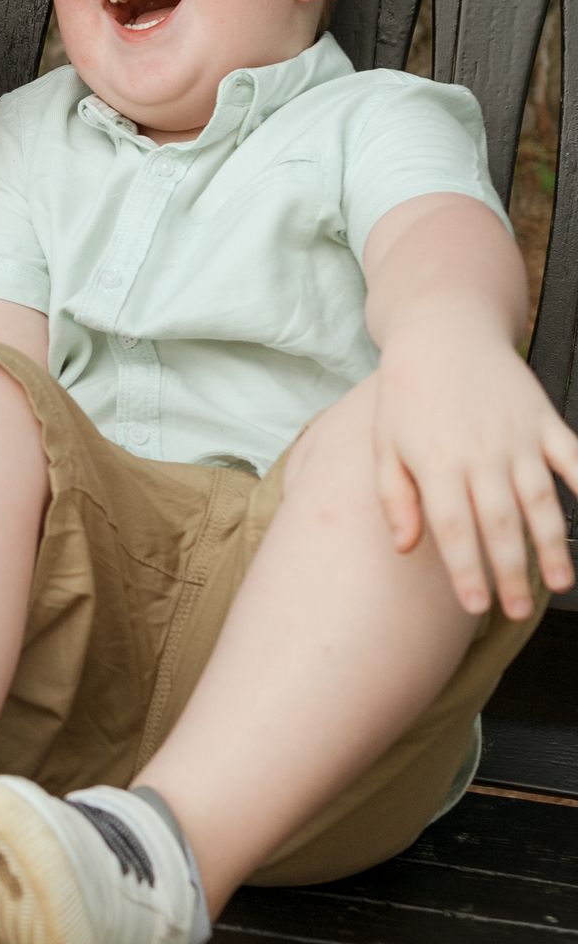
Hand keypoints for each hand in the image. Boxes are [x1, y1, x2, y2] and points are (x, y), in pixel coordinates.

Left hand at [374, 325, 577, 619]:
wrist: (443, 333)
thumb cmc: (407, 395)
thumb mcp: (384, 444)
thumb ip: (394, 498)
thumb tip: (406, 548)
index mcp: (437, 463)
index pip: (455, 528)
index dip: (467, 570)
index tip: (476, 606)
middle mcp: (481, 453)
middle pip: (500, 523)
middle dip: (510, 571)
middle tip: (517, 609)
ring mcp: (517, 436)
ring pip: (540, 499)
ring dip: (552, 543)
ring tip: (562, 582)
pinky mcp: (542, 419)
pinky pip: (573, 456)